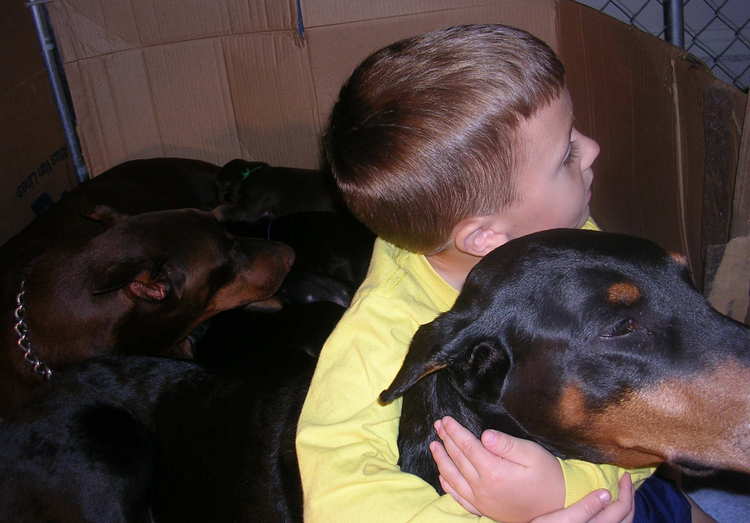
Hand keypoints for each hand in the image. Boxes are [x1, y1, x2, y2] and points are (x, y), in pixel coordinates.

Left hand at [430, 416, 563, 521]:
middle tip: (438, 425)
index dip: (454, 431)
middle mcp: (483, 487)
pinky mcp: (484, 509)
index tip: (446, 419)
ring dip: (441, 459)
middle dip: (446, 439)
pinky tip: (443, 475)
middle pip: (458, 459)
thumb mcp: (532, 454)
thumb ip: (506, 444)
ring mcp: (482, 500)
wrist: (558, 507)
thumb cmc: (548, 477)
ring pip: (453, 477)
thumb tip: (484, 435)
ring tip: (434, 445)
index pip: (467, 446)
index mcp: (494, 471)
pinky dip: (448, 485)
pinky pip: (459, 497)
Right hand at [532, 473, 633, 522]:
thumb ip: (585, 507)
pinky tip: (610, 509)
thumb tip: (606, 493)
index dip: (627, 491)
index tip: (624, 475)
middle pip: (627, 517)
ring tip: (622, 493)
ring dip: (626, 508)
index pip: (622, 508)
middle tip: (627, 481)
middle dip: (630, 498)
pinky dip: (619, 516)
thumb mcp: (563, 518)